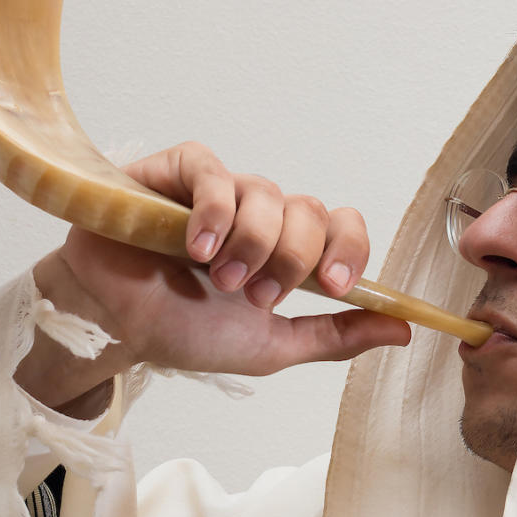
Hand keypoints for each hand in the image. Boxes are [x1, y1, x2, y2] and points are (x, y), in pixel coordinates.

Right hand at [15, 143, 411, 412]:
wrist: (113, 326)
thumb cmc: (183, 331)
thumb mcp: (271, 345)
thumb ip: (336, 336)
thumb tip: (403, 328)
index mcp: (288, 249)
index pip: (342, 225)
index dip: (348, 249)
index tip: (334, 286)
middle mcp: (260, 214)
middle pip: (308, 209)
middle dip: (291, 258)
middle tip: (255, 294)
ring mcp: (219, 190)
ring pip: (265, 191)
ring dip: (251, 242)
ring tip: (218, 278)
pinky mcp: (176, 171)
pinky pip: (212, 170)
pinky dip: (214, 210)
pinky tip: (197, 247)